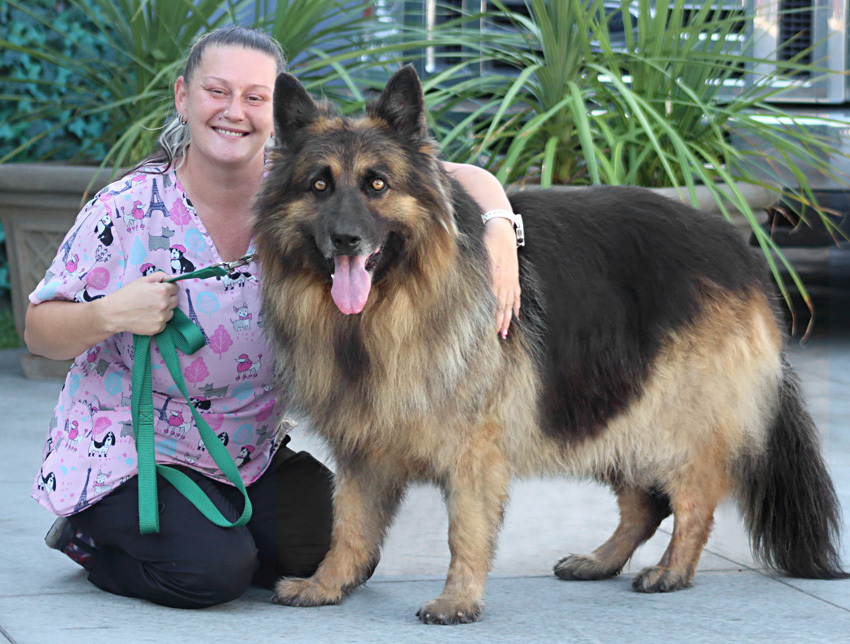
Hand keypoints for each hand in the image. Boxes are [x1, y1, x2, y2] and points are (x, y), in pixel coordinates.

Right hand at [98, 272, 179, 335]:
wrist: (113, 313)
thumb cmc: (127, 294)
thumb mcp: (142, 280)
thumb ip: (160, 276)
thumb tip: (174, 278)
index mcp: (162, 290)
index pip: (176, 288)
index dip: (168, 288)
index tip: (160, 290)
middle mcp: (165, 304)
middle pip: (175, 300)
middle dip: (168, 298)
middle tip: (153, 299)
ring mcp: (162, 317)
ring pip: (171, 312)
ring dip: (165, 309)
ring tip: (149, 308)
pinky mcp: (158, 328)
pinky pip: (165, 322)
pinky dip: (159, 319)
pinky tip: (147, 317)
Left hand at [483, 217, 520, 337]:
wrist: (502, 231)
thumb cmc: (488, 243)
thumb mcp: (481, 258)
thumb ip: (480, 274)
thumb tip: (477, 290)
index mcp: (495, 278)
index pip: (494, 304)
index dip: (493, 318)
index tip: (490, 330)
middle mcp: (504, 281)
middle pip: (503, 307)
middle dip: (501, 323)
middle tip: (498, 336)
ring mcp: (511, 280)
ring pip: (510, 304)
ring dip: (508, 318)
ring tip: (507, 331)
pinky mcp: (514, 277)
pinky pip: (517, 295)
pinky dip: (516, 306)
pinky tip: (515, 315)